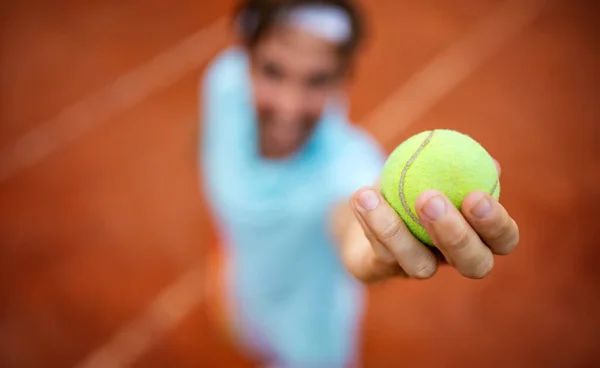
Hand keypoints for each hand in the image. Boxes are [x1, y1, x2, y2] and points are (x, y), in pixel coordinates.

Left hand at [346, 161, 518, 280]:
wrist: (367, 204)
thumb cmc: (413, 181)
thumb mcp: (435, 166)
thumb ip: (459, 165)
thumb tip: (489, 162)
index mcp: (476, 235)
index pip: (503, 240)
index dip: (496, 224)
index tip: (477, 195)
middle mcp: (451, 260)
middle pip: (472, 264)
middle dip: (456, 235)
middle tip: (430, 200)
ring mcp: (416, 270)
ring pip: (418, 266)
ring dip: (396, 231)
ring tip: (375, 195)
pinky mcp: (379, 272)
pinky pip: (379, 254)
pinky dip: (370, 221)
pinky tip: (361, 195)